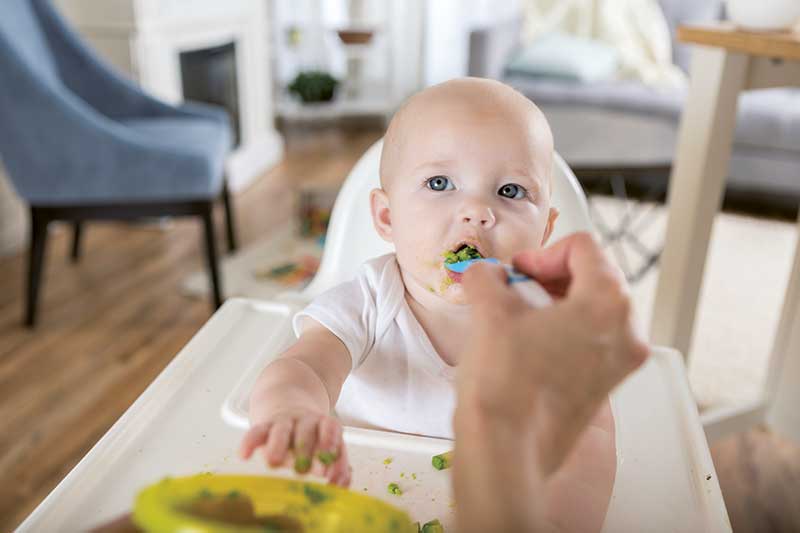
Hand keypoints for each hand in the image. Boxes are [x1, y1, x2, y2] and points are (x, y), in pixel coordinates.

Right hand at [239, 407, 350, 486]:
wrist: (287, 401)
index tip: (331, 469)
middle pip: (306, 431)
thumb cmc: (311, 435)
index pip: (330, 429)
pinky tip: (244, 455)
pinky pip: (256, 432)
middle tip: (303, 470)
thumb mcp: (326, 443)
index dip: (331, 445)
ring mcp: (283, 421)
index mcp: (323, 423)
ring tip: (273, 461)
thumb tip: (342, 484)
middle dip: (305, 449)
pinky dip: (249, 442)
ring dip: (278, 445)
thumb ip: (337, 463)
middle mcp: (304, 420)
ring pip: (280, 430)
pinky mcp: (264, 426)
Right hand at [453, 232, 648, 531]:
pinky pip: (591, 341)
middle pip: (595, 277)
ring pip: (593, 310)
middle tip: (516, 289)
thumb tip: (485, 274)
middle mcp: (627, 332)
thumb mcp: (489, 311)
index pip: (583, 248)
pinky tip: (527, 344)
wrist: (506, 450)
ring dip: (555, 304)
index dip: (542, 253)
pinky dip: (562, 331)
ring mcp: (620, 363)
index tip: (516, 272)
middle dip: (551, 277)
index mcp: (608, 303)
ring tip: (518, 317)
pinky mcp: (605, 386)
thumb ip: (487, 277)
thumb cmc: (504, 381)